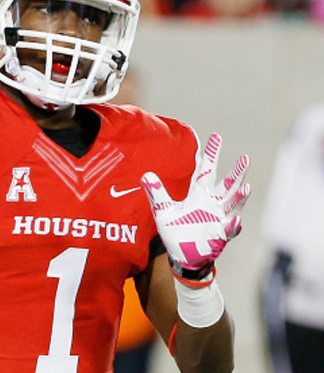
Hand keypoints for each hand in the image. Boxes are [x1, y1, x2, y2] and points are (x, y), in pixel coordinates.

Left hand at [141, 134, 250, 280]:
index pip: (206, 170)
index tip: (216, 136)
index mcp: (198, 194)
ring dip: (240, 196)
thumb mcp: (163, 210)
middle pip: (227, 184)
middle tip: (245, 158)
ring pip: (233, 204)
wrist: (182, 255)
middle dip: (236, 172)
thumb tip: (146, 175)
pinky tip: (234, 221)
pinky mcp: (220, 234)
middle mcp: (212, 203)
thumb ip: (157, 193)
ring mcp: (219, 218)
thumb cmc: (175, 230)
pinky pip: (228, 229)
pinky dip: (232, 225)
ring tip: (246, 187)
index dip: (211, 154)